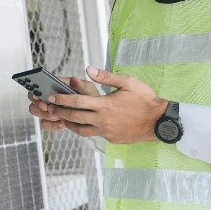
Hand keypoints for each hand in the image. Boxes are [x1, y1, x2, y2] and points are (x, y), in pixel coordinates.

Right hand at [28, 76, 99, 131]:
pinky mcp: (51, 120)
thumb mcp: (89, 90)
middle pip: (33, 99)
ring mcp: (49, 108)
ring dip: (44, 115)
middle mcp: (49, 96)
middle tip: (48, 108)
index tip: (40, 96)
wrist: (95, 112)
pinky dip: (51, 125)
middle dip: (38, 105)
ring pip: (36, 111)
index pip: (38, 85)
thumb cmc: (90, 97)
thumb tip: (74, 79)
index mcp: (55, 86)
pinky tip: (61, 124)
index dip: (36, 91)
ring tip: (57, 117)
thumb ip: (81, 86)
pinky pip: (45, 124)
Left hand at [46, 67, 168, 144]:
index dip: (62, 99)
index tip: (51, 97)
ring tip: (64, 118)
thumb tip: (88, 70)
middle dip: (60, 112)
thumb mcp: (127, 82)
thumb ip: (106, 77)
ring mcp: (106, 132)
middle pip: (74, 117)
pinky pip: (95, 134)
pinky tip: (85, 124)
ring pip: (82, 130)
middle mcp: (102, 120)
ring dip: (70, 124)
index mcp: (104, 105)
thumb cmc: (145, 100)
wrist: (160, 122)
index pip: (77, 102)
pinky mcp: (111, 139)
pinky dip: (86, 129)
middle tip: (50, 108)